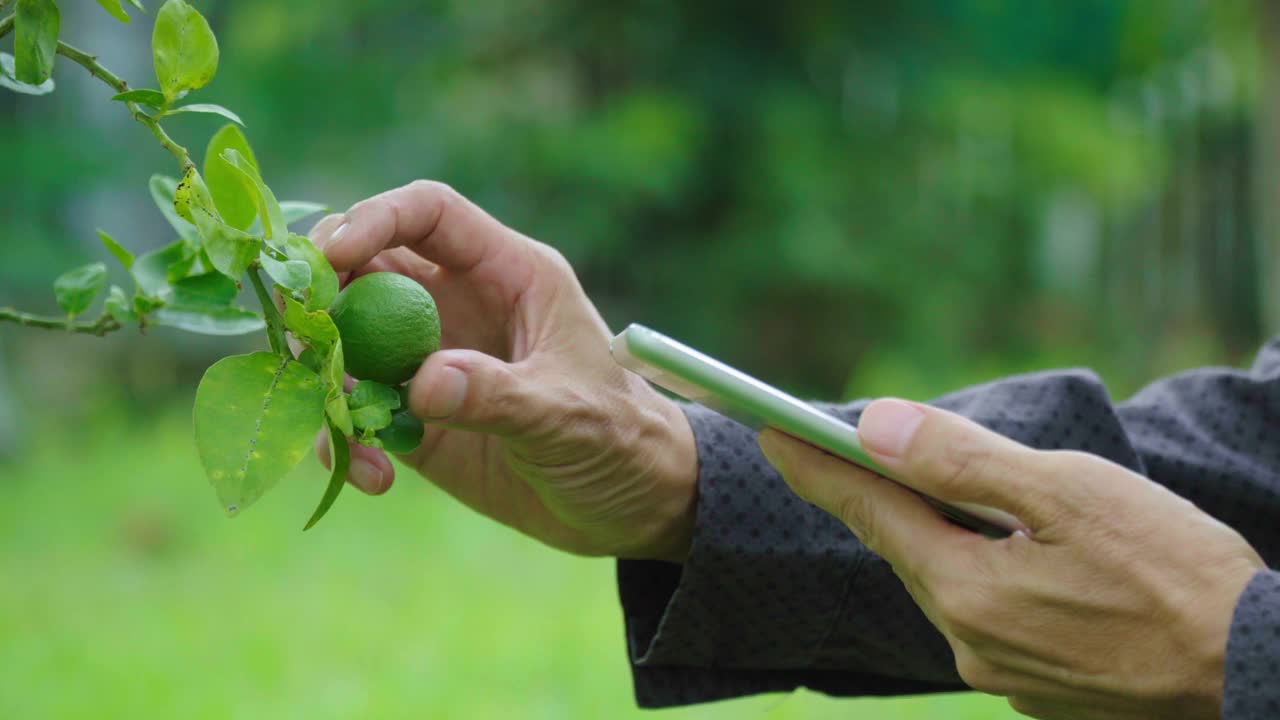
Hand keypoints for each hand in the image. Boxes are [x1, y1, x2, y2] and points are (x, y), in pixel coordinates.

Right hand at [308, 181, 697, 561]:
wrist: (630, 504)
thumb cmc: (620, 437)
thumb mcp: (568, 413)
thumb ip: (499, 394)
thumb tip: (422, 382)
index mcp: (507, 273)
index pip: (430, 213)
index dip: (376, 218)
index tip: (332, 257)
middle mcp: (459, 304)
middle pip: (365, 268)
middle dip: (323, 297)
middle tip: (304, 342)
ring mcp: (430, 359)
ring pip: (346, 341)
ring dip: (326, 381)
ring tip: (344, 434)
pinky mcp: (415, 417)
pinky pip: (355, 412)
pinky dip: (346, 439)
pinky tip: (371, 477)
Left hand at [758, 400, 1263, 719]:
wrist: (1258, 673)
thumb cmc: (1176, 572)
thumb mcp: (1068, 493)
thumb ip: (963, 462)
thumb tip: (876, 427)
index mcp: (968, 589)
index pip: (869, 512)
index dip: (817, 467)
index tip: (771, 431)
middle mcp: (970, 642)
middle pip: (903, 547)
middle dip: (869, 495)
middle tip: (828, 449)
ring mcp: (1003, 673)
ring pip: (945, 582)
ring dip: (931, 534)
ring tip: (917, 489)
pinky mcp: (1038, 689)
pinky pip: (985, 615)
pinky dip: (978, 573)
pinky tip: (1000, 552)